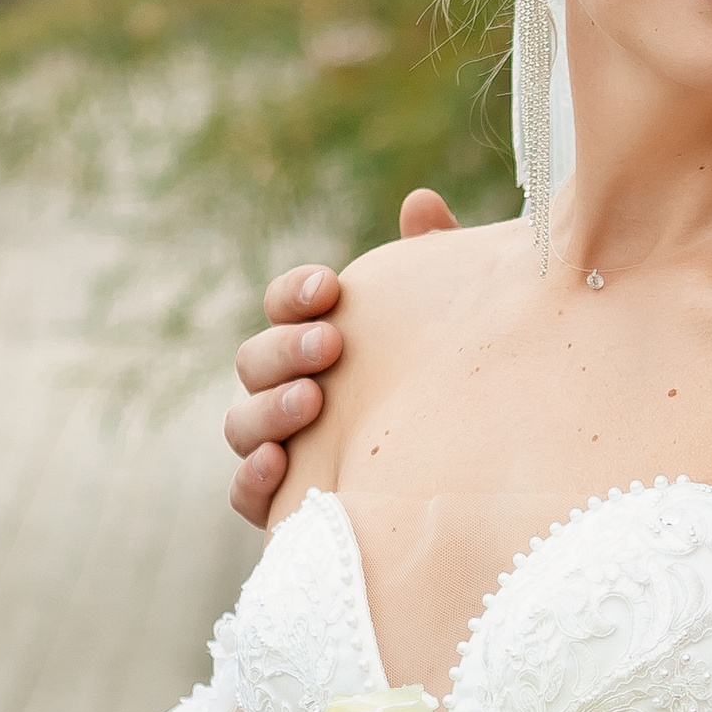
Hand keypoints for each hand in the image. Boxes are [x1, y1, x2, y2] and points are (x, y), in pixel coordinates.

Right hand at [223, 189, 459, 522]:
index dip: (295, 293)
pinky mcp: (285, 507)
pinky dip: (253, 479)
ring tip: (310, 401)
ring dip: (268, 409)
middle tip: (330, 345)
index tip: (331, 287)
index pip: (285, 304)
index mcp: (320, 339)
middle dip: (285, 348)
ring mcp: (280, 448)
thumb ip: (438, 265)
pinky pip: (245, 494)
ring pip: (241, 424)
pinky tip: (280, 466)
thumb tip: (421, 203)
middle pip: (254, 360)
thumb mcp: (456, 327)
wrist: (471, 487)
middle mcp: (289, 389)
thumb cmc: (455, 388)